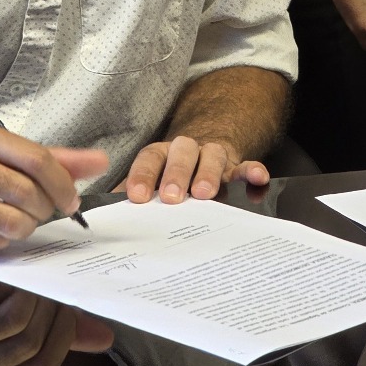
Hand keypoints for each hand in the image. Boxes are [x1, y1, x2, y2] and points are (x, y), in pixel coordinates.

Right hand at [0, 116, 107, 254]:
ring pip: (10, 223)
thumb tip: (98, 163)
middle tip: (44, 213)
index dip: (62, 184)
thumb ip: (48, 157)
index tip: (72, 199)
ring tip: (19, 221)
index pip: (34, 158)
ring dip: (25, 229)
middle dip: (45, 209)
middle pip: (25, 193)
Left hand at [118, 135, 269, 203]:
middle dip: (175, 174)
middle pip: (181, 153)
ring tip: (204, 194)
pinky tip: (258, 178)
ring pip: (212, 155)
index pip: (150, 158)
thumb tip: (108, 214)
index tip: (136, 197)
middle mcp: (188, 151)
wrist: (204, 156)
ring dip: (207, 173)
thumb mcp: (153, 184)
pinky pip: (246, 165)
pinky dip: (252, 170)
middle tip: (171, 197)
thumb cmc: (172, 179)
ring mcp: (213, 158)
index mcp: (163, 154)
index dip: (142, 175)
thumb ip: (135, 195)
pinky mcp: (236, 168)